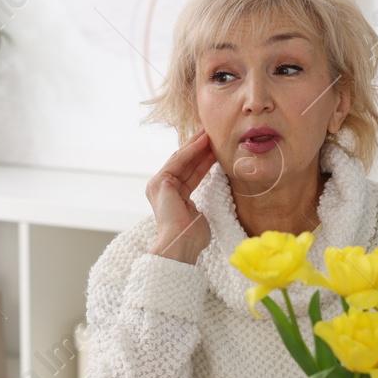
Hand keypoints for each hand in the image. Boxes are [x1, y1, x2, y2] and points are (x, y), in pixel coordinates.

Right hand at [147, 128, 215, 263]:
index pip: (190, 173)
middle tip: (214, 132)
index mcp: (172, 197)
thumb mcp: (197, 213)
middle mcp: (162, 189)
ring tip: (210, 131)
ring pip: (181, 159)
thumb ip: (196, 204)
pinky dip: (191, 150)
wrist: (181, 245)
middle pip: (185, 163)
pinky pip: (178, 161)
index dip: (204, 159)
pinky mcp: (161, 182)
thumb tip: (201, 205)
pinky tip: (203, 140)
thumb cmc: (192, 237)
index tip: (218, 148)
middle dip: (200, 148)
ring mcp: (159, 185)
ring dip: (196, 145)